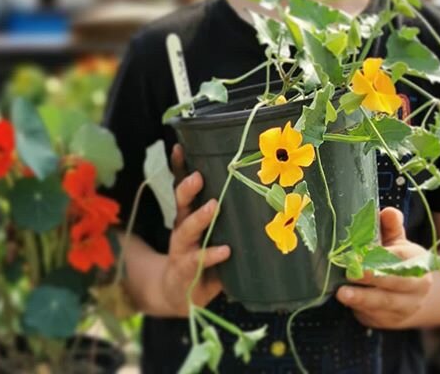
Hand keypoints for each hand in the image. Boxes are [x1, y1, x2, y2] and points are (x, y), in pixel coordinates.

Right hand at [160, 144, 230, 315]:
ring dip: (199, 218)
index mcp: (187, 213)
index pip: (180, 185)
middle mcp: (181, 227)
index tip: (179, 146)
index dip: (179, 166)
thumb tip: (261, 190)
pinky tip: (225, 250)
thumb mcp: (210, 231)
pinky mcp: (187, 270)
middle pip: (180, 203)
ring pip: (186, 230)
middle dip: (188, 188)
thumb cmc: (201, 254)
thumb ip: (227, 216)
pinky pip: (198, 261)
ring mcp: (181, 249)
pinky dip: (211, 255)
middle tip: (198, 177)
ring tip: (213, 207)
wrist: (178, 292)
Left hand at [336, 207, 432, 328]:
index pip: (403, 257)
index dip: (384, 255)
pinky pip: (377, 316)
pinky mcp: (392, 320)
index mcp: (418, 261)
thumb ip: (390, 226)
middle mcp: (417, 286)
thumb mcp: (395, 241)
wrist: (410, 295)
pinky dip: (361, 309)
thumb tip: (388, 211)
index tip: (364, 253)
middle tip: (352, 273)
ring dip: (362, 298)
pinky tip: (347, 303)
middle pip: (396, 282)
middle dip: (373, 278)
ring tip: (342, 293)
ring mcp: (406, 306)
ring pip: (385, 302)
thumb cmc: (395, 259)